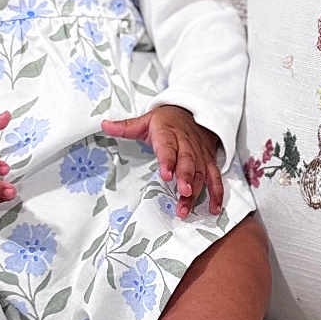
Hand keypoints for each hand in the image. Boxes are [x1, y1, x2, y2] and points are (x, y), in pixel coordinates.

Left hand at [100, 104, 222, 218]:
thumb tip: (104, 125)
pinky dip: (216, 193)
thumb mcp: (146, 120)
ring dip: (196, 191)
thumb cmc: (167, 121)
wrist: (193, 111)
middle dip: (186, 178)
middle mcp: (186, 144)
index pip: (168, 147)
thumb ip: (126, 126)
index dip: (168, 160)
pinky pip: (215, 177)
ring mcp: (199, 154)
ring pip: (200, 173)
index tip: (166, 174)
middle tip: (183, 193)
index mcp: (168, 133)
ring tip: (186, 207)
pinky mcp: (208, 161)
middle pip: (188, 162)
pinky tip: (213, 208)